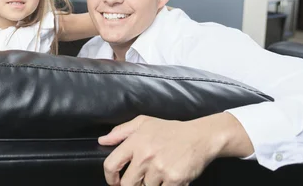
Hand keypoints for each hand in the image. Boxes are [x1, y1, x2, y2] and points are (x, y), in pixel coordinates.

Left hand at [99, 115, 228, 185]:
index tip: (113, 182)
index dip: (109, 178)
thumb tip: (102, 141)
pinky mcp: (174, 179)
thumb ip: (120, 132)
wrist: (200, 137)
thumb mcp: (144, 123)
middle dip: (130, 185)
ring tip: (157, 175)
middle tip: (137, 181)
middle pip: (127, 184)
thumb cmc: (170, 130)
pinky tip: (168, 179)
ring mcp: (160, 169)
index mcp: (135, 142)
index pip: (111, 165)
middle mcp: (145, 156)